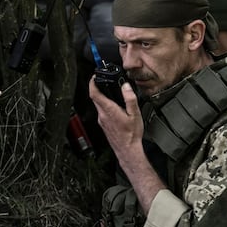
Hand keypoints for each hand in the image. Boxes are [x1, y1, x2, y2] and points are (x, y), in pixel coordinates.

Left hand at [88, 77, 162, 215]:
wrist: (127, 150)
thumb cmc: (131, 135)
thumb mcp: (135, 114)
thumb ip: (130, 99)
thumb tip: (126, 87)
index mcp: (109, 110)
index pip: (94, 93)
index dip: (92, 83)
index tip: (94, 77)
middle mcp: (102, 115)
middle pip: (95, 98)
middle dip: (97, 88)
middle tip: (102, 81)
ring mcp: (102, 121)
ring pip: (98, 105)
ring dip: (102, 98)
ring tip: (109, 92)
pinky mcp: (104, 125)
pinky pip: (102, 112)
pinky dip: (105, 106)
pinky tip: (114, 107)